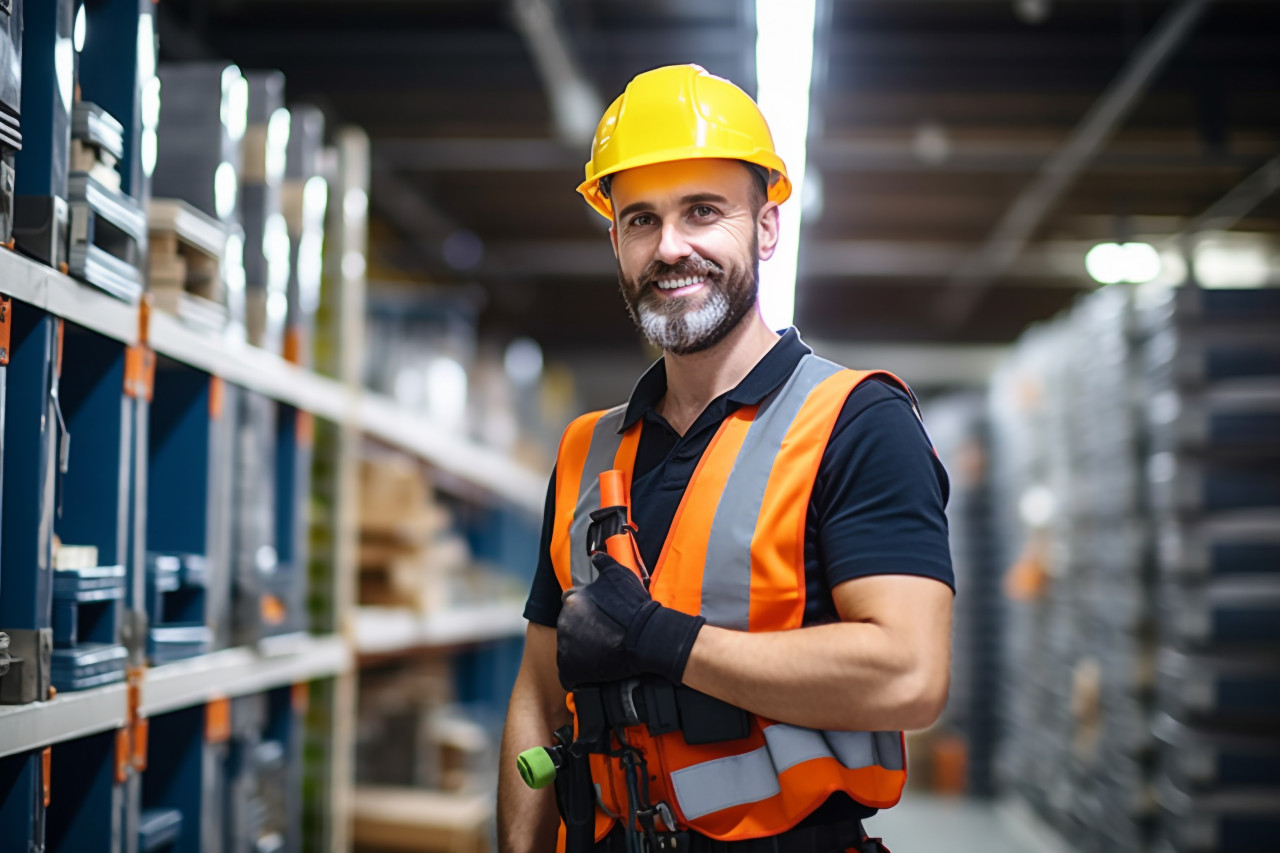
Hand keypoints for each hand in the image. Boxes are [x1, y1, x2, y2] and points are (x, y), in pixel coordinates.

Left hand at [556, 553, 704, 689]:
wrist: (647, 637)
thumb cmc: (634, 607)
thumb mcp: (619, 575)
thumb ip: (603, 563)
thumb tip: (596, 555)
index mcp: (573, 600)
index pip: (570, 602)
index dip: (584, 609)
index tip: (596, 616)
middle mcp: (564, 622)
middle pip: (569, 626)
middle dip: (583, 629)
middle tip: (603, 634)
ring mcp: (566, 647)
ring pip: (569, 649)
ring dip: (581, 650)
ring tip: (603, 652)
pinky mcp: (571, 670)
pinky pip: (570, 673)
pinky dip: (580, 673)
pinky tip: (596, 670)